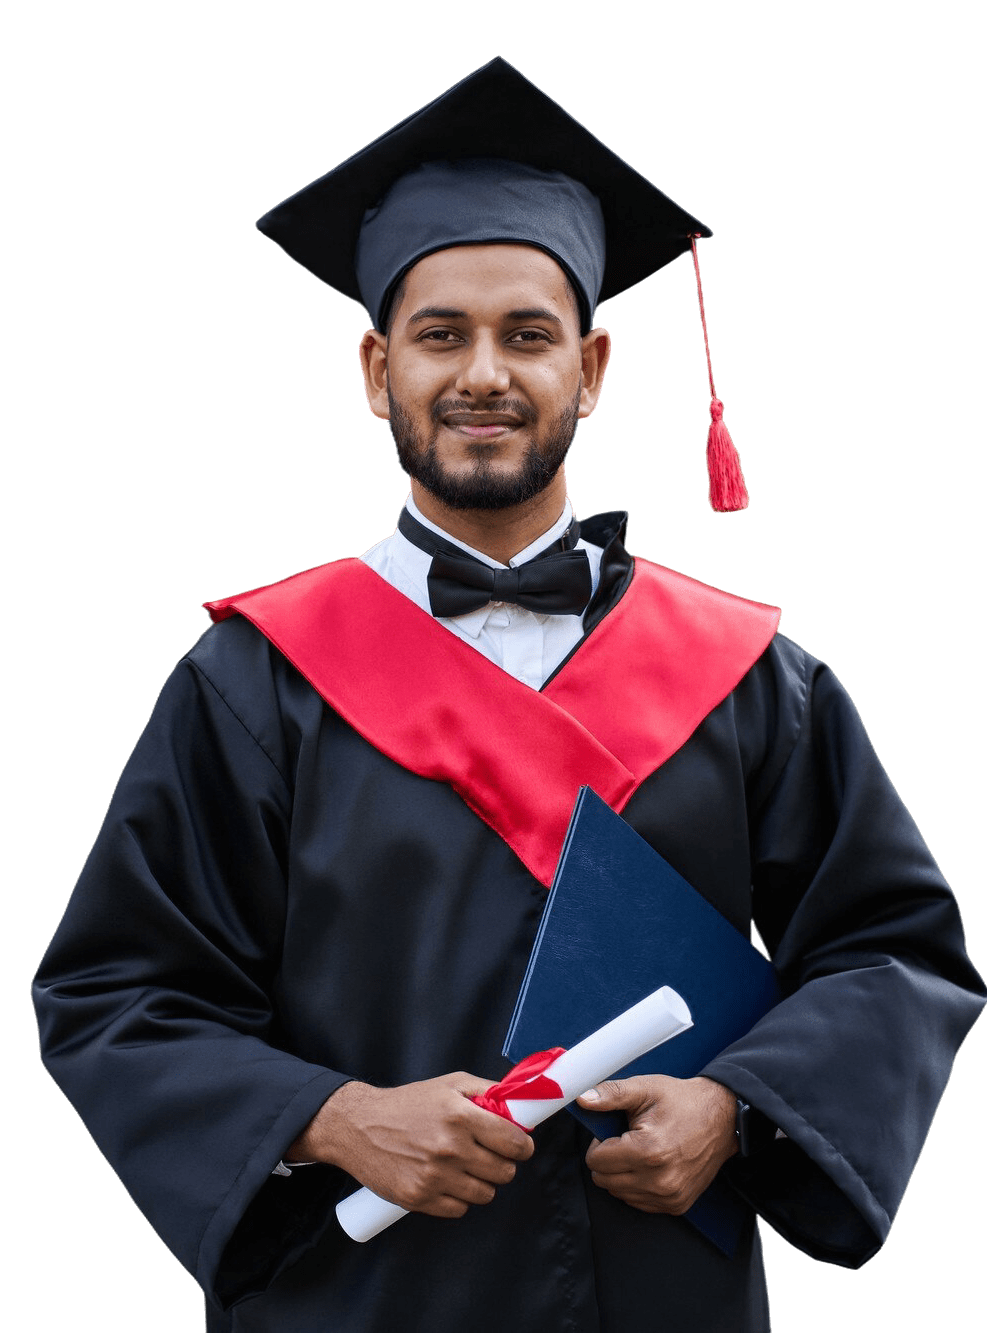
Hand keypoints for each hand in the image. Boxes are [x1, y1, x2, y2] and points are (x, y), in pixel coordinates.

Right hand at [289, 1072, 534, 1218]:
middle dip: (502, 1162)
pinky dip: (458, 1197)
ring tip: (465, 1166)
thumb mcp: (449, 1084)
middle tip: (488, 1153)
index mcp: (460, 1116)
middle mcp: (449, 1148)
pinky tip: (446, 1179)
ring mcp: (434, 1177)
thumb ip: (487, 1092)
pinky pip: (460, 1210)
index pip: (514, 1143)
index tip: (519, 1146)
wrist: (358, 1126)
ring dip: (481, 1182)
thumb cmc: (407, 1103)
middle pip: (504, 1172)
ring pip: (486, 1194)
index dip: (522, 1146)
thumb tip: (520, 1106)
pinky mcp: (419, 1199)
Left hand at [578, 1075, 736, 1214]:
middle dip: (608, 1159)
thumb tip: (582, 1099)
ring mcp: (669, 1196)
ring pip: (619, 1193)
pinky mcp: (677, 1205)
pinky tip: (650, 1165)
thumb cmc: (682, 1101)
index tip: (613, 1132)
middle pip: (604, 1180)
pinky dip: (636, 1186)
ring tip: (640, 1151)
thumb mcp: (645, 1088)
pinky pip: (638, 1203)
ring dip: (621, 1174)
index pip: (596, 1161)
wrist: (723, 1118)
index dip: (598, 1143)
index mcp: (648, 1151)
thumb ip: (611, 1094)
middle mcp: (659, 1180)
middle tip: (626, 1140)